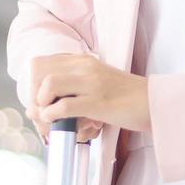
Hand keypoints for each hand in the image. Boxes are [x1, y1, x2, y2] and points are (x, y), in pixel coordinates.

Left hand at [29, 53, 152, 136]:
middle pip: (39, 73)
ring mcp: (91, 82)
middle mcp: (84, 66)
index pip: (40, 64)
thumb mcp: (94, 84)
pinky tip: (58, 123)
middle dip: (33, 97)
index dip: (32, 85)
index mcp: (82, 60)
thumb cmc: (123, 99)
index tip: (39, 103)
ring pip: (48, 85)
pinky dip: (53, 117)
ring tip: (49, 119)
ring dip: (41, 105)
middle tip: (41, 115)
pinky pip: (63, 106)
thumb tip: (35, 107)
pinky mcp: (97, 101)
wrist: (152, 103)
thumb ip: (69, 89)